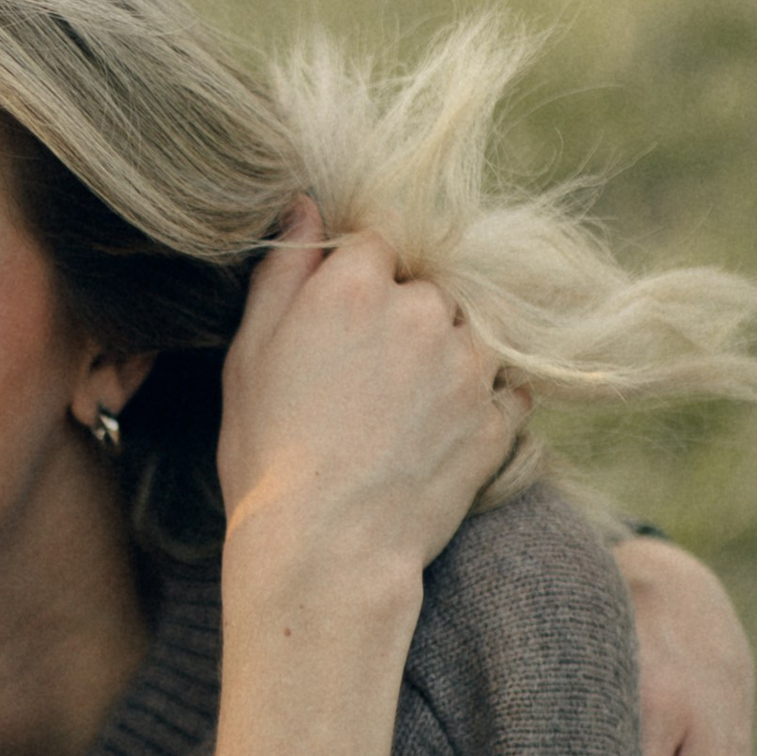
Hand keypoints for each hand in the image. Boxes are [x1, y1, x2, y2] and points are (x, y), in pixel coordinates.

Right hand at [217, 205, 519, 579]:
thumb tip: (306, 205)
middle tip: (369, 378)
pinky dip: (483, 401)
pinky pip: (507, 388)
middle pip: (428, 286)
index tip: (342, 322)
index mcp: (357, 286)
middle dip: (406, 316)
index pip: (377, 242)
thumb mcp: (249, 356)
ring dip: (448, 353)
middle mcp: (423, 311)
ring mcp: (470, 365)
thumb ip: (282, 271)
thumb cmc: (270, 456)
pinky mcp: (499, 419)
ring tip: (406, 408)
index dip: (358, 280)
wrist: (326, 550)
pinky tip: (441, 431)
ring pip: (472, 331)